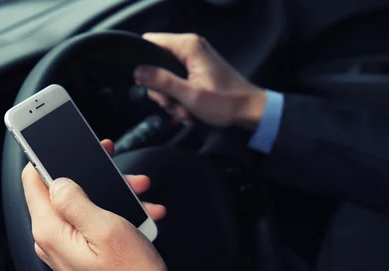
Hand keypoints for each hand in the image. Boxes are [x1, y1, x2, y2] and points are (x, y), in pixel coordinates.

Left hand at [21, 141, 169, 270]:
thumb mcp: (107, 229)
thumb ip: (76, 199)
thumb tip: (56, 178)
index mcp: (51, 229)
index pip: (32, 179)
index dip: (45, 154)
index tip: (57, 137)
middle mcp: (51, 239)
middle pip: (60, 189)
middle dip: (91, 173)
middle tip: (115, 165)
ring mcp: (65, 249)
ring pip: (81, 205)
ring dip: (110, 193)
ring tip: (139, 194)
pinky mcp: (79, 256)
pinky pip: (90, 224)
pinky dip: (113, 214)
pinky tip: (139, 217)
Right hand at [134, 33, 265, 129]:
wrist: (249, 110)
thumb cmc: (227, 102)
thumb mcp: (189, 95)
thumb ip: (162, 81)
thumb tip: (139, 72)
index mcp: (188, 47)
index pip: (151, 42)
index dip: (144, 63)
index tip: (148, 83)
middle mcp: (191, 49)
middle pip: (156, 65)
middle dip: (161, 90)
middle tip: (171, 104)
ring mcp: (194, 60)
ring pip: (165, 78)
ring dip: (171, 99)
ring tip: (184, 111)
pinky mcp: (197, 71)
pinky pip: (177, 83)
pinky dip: (179, 99)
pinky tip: (188, 110)